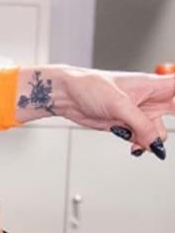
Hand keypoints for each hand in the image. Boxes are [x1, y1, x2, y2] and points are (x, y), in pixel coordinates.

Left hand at [16, 67, 173, 156]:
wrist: (67, 97)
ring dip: (151, 140)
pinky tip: (134, 147)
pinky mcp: (128, 126)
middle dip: (171, 125)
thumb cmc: (90, 87)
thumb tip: (156, 144)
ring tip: (136, 142)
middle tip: (157, 133)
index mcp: (153, 85)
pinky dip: (141, 145)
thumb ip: (141, 125)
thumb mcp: (119, 105)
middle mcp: (150, 99)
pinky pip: (143, 139)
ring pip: (157, 132)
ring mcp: (139, 114)